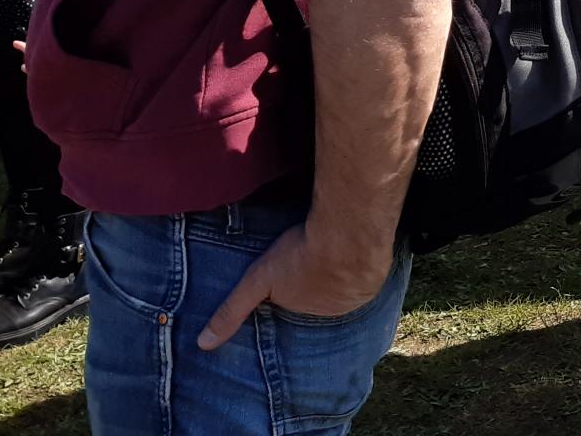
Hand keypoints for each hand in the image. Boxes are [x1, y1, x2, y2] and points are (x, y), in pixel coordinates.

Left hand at [198, 223, 389, 348]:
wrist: (347, 234)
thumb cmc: (301, 255)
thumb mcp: (258, 279)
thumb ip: (231, 311)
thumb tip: (203, 345)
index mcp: (308, 311)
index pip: (299, 301)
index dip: (296, 285)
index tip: (297, 270)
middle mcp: (335, 309)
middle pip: (324, 293)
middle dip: (320, 279)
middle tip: (315, 256)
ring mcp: (359, 293)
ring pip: (347, 281)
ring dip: (343, 269)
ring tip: (335, 248)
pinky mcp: (378, 274)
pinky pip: (369, 270)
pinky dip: (363, 261)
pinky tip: (355, 246)